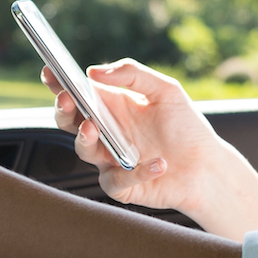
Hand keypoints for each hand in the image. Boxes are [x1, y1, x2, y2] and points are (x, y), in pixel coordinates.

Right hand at [43, 59, 257, 239]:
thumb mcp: (165, 90)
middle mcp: (106, 133)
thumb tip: (93, 72)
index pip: (78, 93)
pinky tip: (157, 163)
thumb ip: (132, 74)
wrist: (207, 167)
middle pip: (69, 122)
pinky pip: (116, 180)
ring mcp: (110, 160)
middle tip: (68, 99)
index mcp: (112, 107)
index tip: (50, 70)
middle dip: (63, 111)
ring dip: (86, 139)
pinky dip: (136, 172)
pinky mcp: (121, 187)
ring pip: (83, 150)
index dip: (59, 83)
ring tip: (94, 128)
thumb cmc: (186, 128)